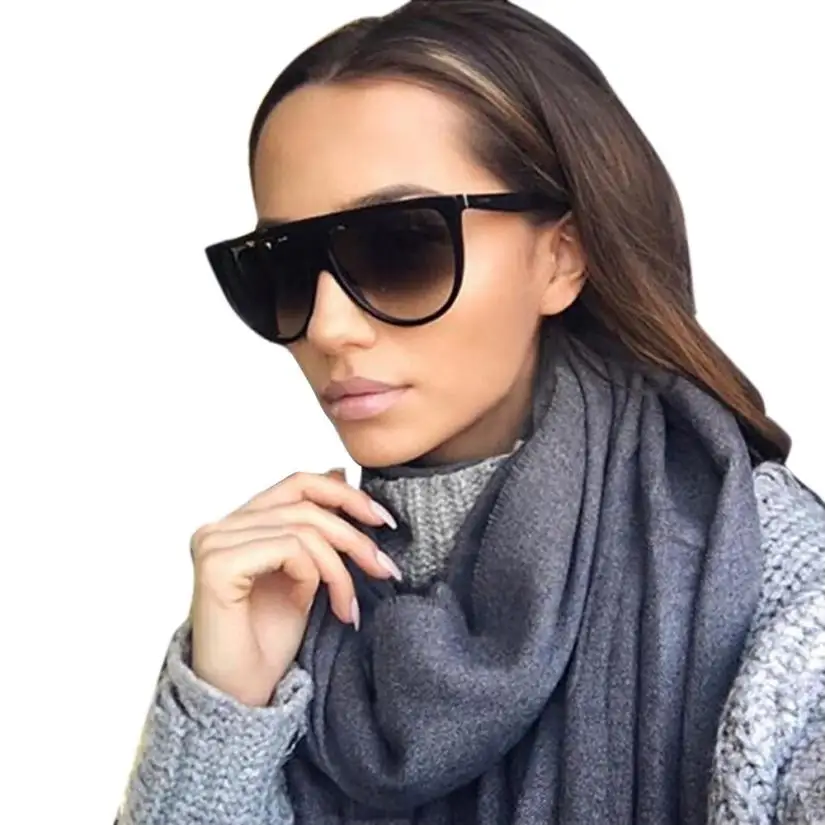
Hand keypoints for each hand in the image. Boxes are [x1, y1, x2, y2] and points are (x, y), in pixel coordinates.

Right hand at [188, 469, 399, 705]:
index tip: (384, 521)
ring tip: (350, 606)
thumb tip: (339, 473)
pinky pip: (289, 549)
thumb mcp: (306, 574)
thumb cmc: (269, 640)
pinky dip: (314, 576)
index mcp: (240, 523)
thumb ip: (314, 529)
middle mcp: (221, 526)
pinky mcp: (217, 563)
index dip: (345, 494)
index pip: (299, 483)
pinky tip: (317, 606)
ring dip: (340, 569)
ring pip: (304, 529)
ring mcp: (214, 542)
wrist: (240, 696)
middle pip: (306, 503)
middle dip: (354, 535)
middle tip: (385, 569)